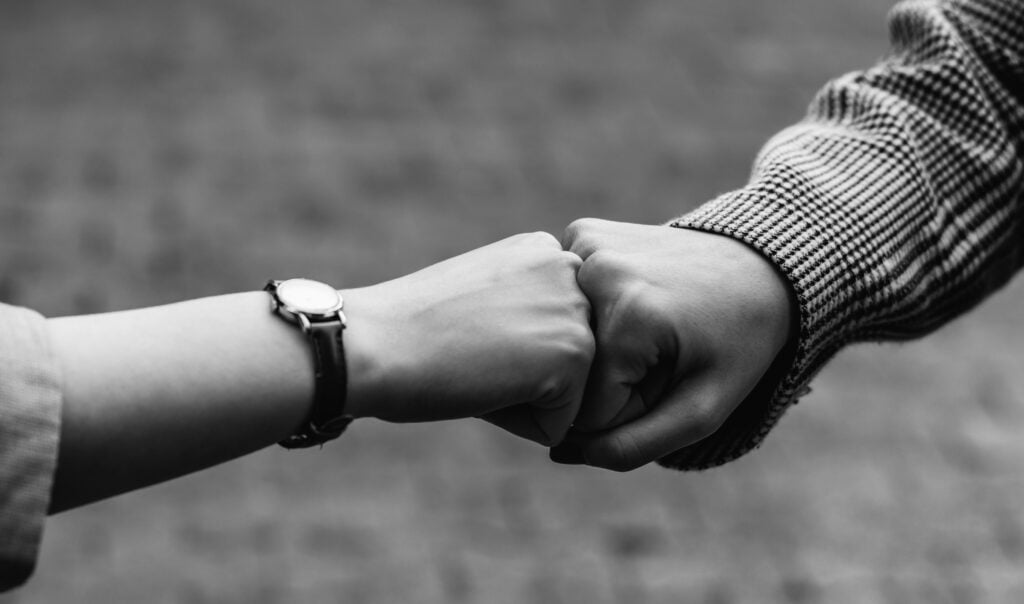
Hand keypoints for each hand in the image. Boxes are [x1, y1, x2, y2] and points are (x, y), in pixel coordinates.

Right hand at [341, 232, 593, 445]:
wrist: (374, 344)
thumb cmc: (411, 330)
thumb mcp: (483, 296)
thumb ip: (526, 310)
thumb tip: (553, 355)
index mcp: (546, 252)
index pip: (556, 334)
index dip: (508, 351)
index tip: (467, 333)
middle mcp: (570, 269)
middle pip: (568, 364)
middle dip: (523, 377)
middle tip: (469, 350)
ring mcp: (577, 309)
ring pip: (569, 395)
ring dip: (520, 399)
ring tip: (476, 364)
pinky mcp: (575, 353)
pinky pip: (560, 423)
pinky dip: (518, 423)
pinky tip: (481, 386)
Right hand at [553, 219, 792, 469]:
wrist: (760, 265)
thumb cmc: (736, 345)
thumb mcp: (702, 412)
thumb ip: (634, 447)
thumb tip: (557, 453)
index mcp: (630, 315)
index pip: (588, 409)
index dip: (630, 411)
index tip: (669, 381)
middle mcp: (597, 270)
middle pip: (572, 371)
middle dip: (611, 381)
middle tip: (663, 355)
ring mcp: (584, 244)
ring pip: (564, 337)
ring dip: (599, 347)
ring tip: (649, 327)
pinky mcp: (580, 231)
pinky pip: (565, 299)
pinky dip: (592, 311)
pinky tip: (631, 301)